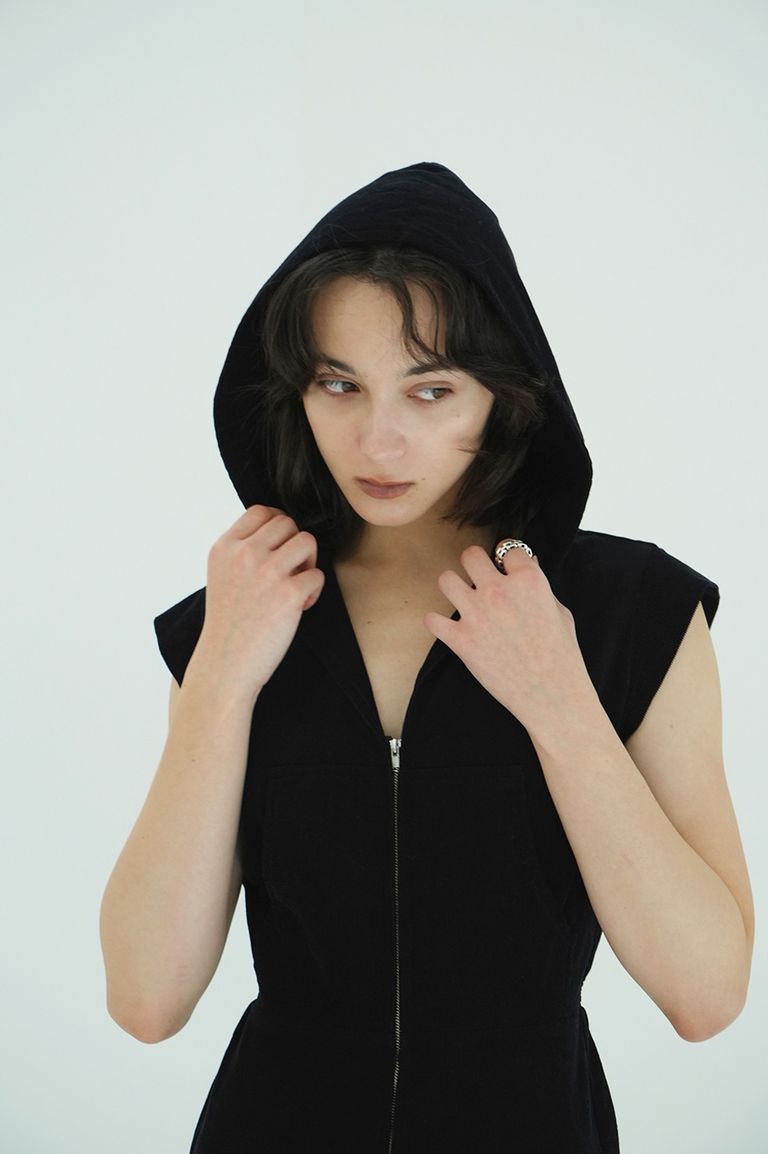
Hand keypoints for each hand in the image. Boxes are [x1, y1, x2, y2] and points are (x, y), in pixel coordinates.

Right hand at [195, 505, 324, 700]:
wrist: (225, 665)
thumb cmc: (229, 624)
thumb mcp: (222, 575)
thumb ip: (242, 550)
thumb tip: (279, 527)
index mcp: (224, 547)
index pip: (261, 511)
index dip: (278, 525)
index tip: (280, 548)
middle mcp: (244, 554)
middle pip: (288, 522)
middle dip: (294, 545)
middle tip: (288, 574)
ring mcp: (267, 571)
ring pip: (307, 541)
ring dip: (308, 564)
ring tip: (294, 588)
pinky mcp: (289, 593)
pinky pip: (318, 576)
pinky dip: (313, 593)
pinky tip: (297, 610)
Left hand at [423, 543, 591, 735]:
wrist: (551, 695)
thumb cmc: (562, 656)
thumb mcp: (560, 612)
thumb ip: (538, 587)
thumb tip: (525, 569)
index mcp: (528, 581)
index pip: (509, 548)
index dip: (508, 559)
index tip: (506, 567)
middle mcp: (499, 591)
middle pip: (470, 555)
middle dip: (475, 564)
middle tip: (480, 578)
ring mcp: (476, 615)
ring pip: (445, 579)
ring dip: (454, 587)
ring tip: (462, 598)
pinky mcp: (460, 640)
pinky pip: (431, 619)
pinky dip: (437, 623)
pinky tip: (449, 628)